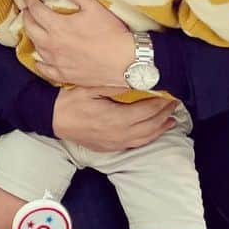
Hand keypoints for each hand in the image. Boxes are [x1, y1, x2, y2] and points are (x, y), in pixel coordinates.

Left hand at [22, 0, 136, 87]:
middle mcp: (52, 45)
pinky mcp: (64, 75)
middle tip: (27, 10)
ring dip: (32, 36)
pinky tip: (39, 59)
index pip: (36, 10)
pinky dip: (39, 62)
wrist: (125, 61)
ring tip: (34, 30)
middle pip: (30, 29)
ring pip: (36, 48)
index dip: (30, 1)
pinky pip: (45, 69)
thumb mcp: (93, 6)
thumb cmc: (111, 32)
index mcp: (57, 26)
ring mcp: (57, 62)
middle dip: (27, 17)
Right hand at [52, 86, 177, 153]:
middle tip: (175, 104)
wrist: (53, 119)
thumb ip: (113, 85)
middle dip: (164, 114)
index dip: (161, 104)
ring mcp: (115, 143)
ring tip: (172, 120)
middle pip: (150, 125)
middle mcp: (118, 133)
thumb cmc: (70, 101)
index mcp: (116, 117)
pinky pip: (135, 145)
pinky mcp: (110, 148)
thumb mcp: (89, 87)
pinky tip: (153, 133)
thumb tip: (135, 80)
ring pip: (145, 138)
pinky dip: (148, 139)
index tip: (172, 95)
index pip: (147, 111)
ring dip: (160, 129)